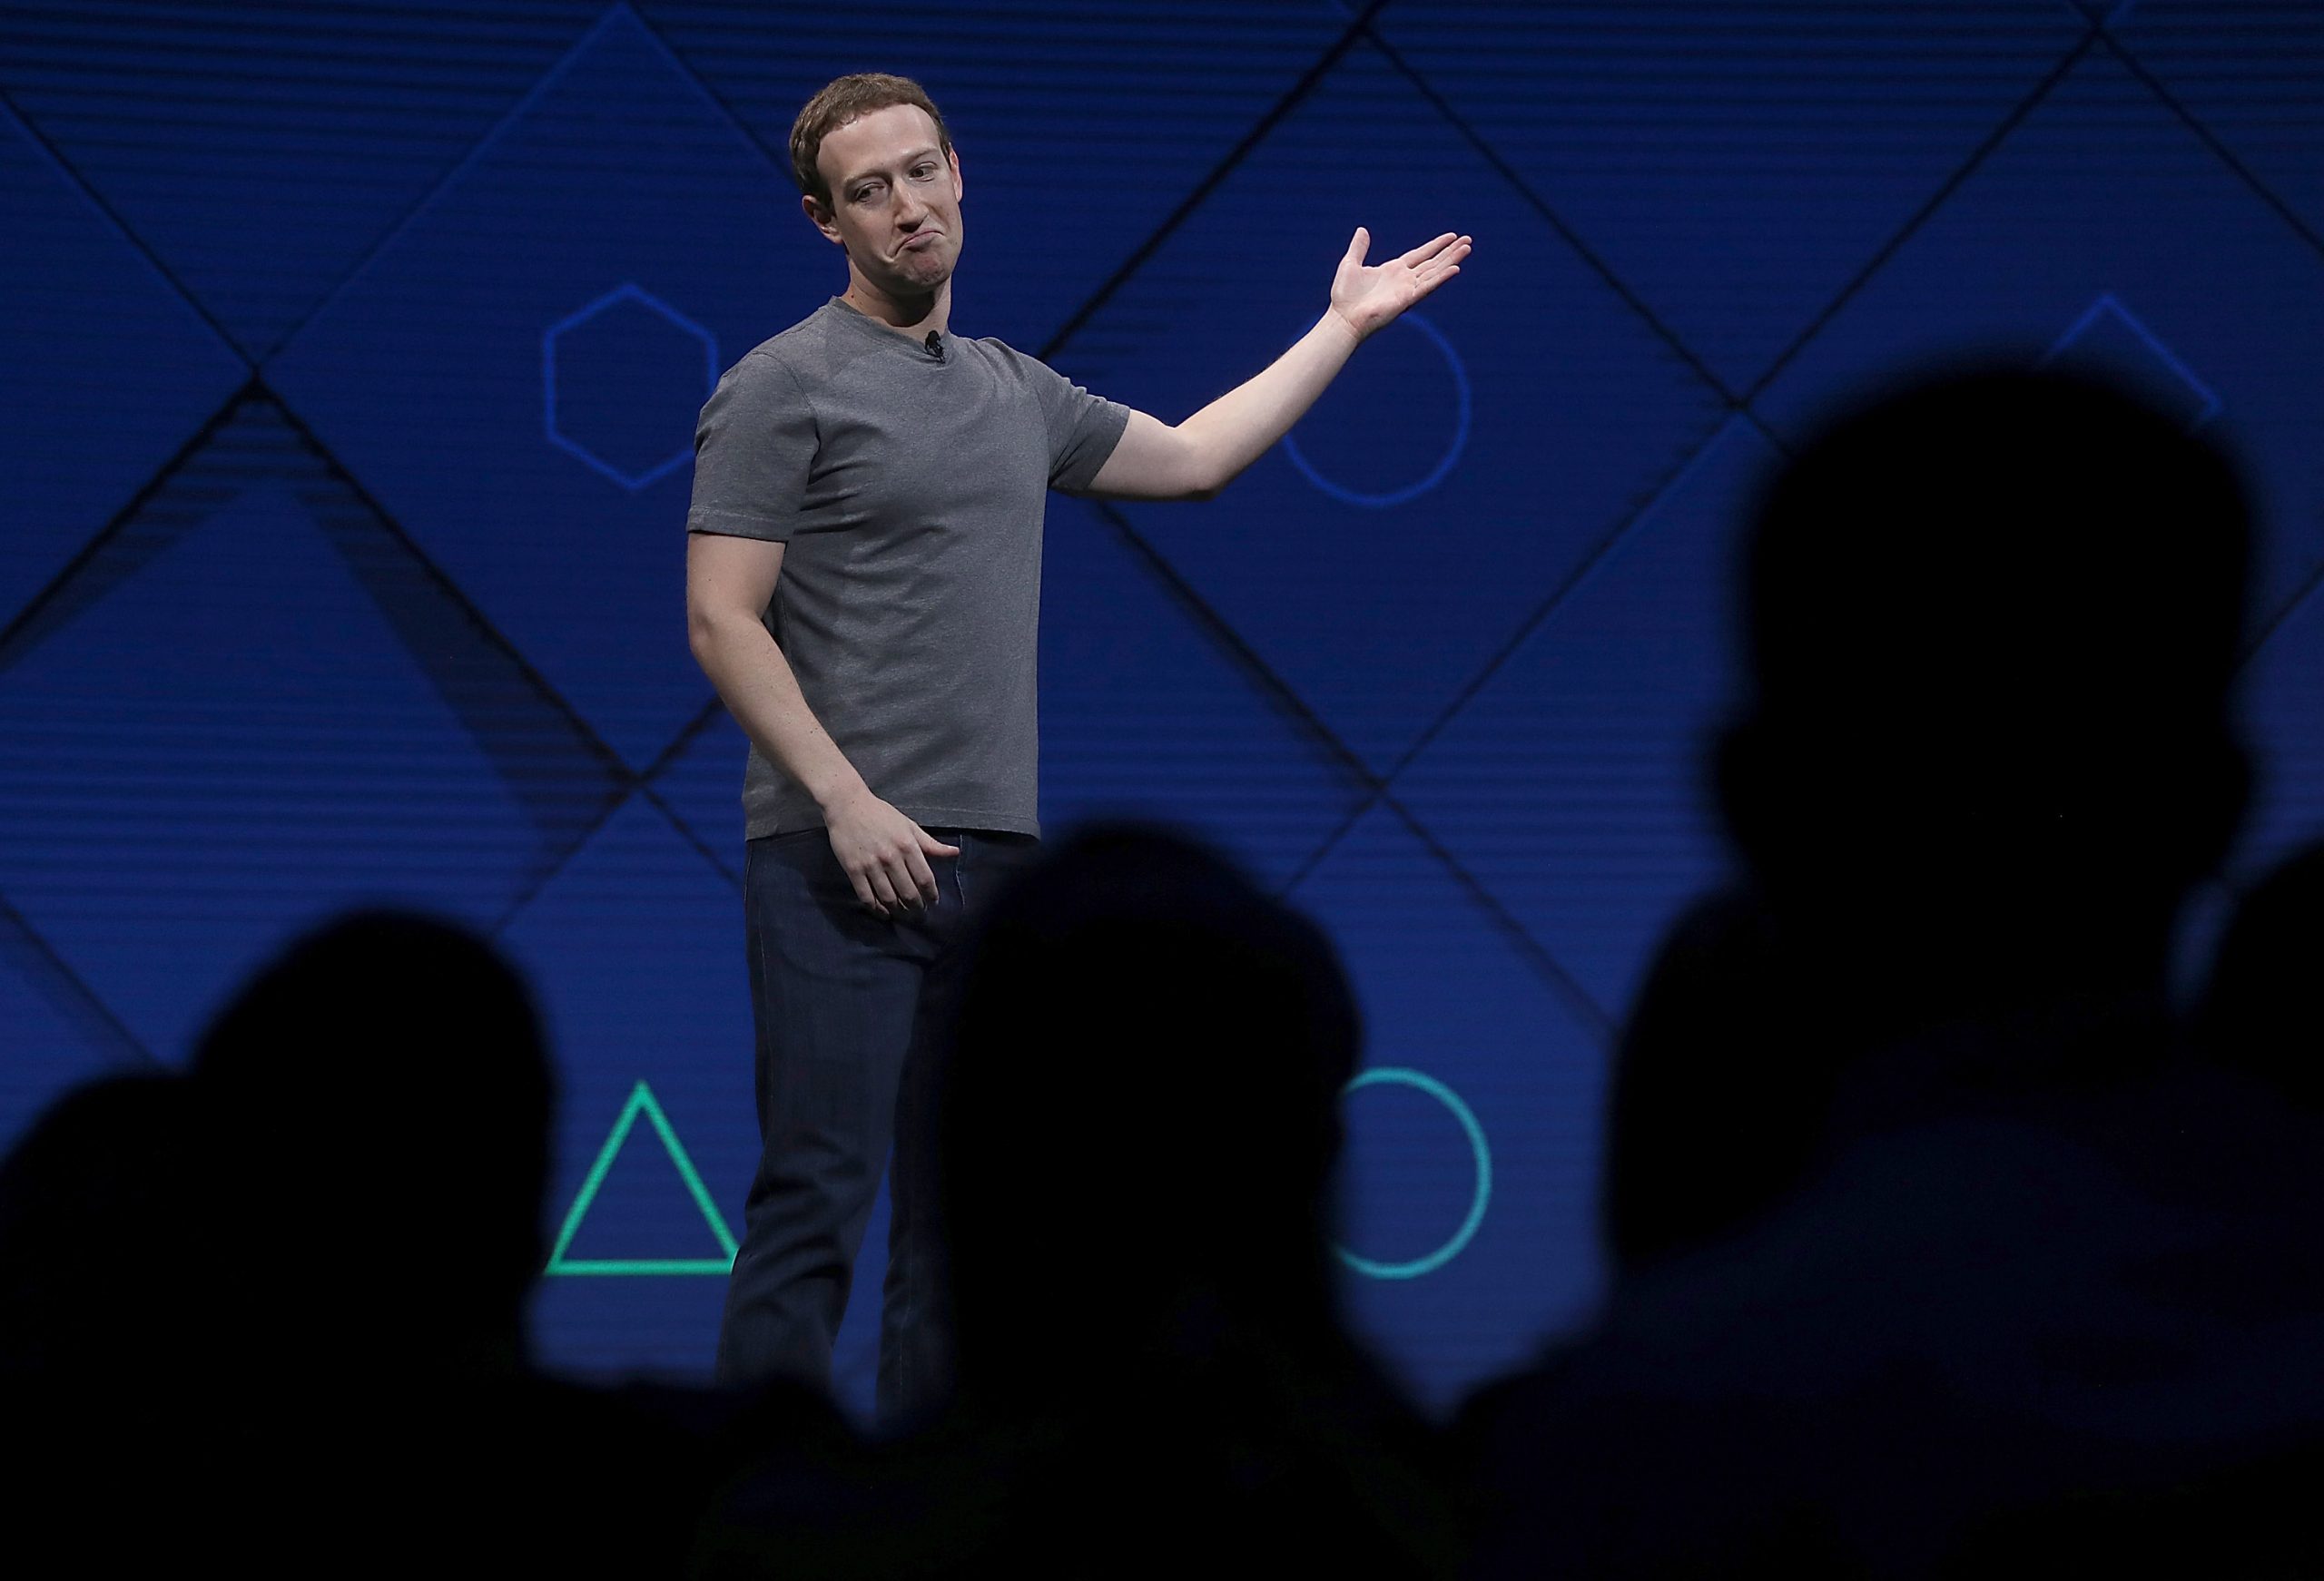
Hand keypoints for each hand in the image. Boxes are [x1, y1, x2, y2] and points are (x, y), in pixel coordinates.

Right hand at [824, 789, 959, 916]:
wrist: (848, 805)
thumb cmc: (881, 814)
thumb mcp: (909, 825)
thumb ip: (930, 844)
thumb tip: (954, 852)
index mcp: (907, 845)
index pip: (925, 878)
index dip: (931, 894)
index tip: (933, 901)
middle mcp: (891, 857)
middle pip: (908, 892)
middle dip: (916, 907)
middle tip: (919, 912)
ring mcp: (871, 865)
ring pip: (888, 898)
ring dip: (898, 911)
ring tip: (904, 914)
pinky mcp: (853, 870)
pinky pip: (866, 897)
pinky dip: (876, 909)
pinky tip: (884, 913)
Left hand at [1327, 227, 1470, 340]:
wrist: (1343, 318)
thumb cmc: (1345, 296)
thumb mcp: (1350, 264)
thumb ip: (1359, 247)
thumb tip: (1363, 230)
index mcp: (1393, 270)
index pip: (1420, 254)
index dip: (1435, 245)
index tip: (1451, 236)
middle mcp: (1404, 279)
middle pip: (1433, 262)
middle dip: (1450, 252)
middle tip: (1468, 240)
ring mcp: (1407, 290)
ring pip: (1435, 272)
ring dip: (1451, 260)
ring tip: (1467, 249)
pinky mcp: (1407, 300)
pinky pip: (1427, 286)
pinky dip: (1441, 278)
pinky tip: (1454, 269)